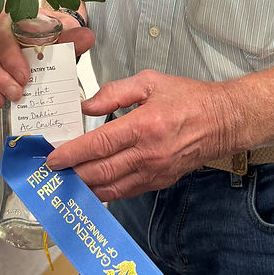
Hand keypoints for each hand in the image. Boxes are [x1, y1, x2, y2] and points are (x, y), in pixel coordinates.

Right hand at [0, 11, 94, 112]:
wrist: (45, 35)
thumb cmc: (50, 33)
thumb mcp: (64, 32)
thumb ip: (73, 36)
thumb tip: (86, 38)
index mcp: (12, 17)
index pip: (3, 32)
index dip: (10, 56)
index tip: (26, 77)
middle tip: (16, 95)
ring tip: (0, 103)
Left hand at [47, 70, 236, 199]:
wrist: (222, 122)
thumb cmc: (188, 99)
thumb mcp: (151, 81)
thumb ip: (115, 92)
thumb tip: (87, 106)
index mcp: (145, 125)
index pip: (99, 144)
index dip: (72, 153)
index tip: (52, 158)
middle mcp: (148, 153)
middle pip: (101, 171)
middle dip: (72, 173)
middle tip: (51, 173)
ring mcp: (154, 172)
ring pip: (111, 187)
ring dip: (85, 187)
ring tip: (65, 182)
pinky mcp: (159, 182)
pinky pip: (126, 192)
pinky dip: (105, 193)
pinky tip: (91, 187)